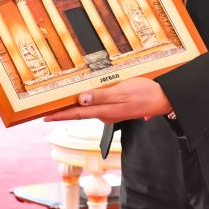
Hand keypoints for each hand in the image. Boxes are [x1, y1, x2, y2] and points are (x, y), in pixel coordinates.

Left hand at [44, 77, 172, 124]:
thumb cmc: (144, 93)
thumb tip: (80, 100)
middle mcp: (106, 115)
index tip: (44, 117)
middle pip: (80, 113)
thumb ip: (101, 96)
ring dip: (75, 107)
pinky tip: (86, 98)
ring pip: (89, 110)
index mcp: (105, 111)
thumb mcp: (122, 91)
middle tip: (47, 111)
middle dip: (63, 112)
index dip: (60, 115)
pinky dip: (89, 103)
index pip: (77, 114)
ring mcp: (112, 113)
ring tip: (63, 102)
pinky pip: (99, 106)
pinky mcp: (117, 109)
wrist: (163, 99)